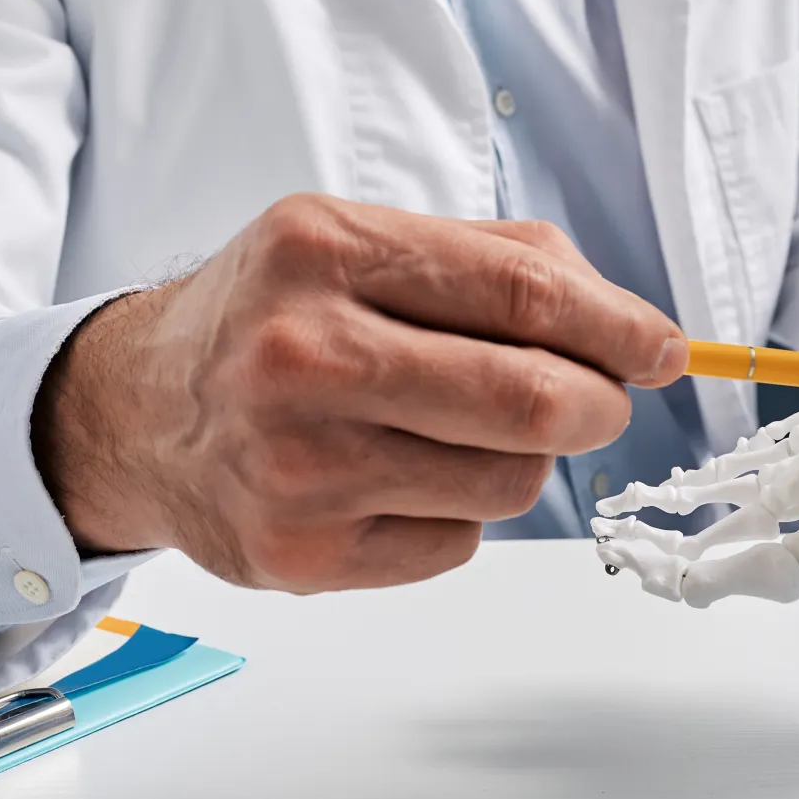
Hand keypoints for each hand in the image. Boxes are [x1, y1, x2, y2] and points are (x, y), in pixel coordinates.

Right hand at [32, 193, 685, 591]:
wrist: (136, 413)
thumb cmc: (267, 319)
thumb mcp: (354, 243)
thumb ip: (491, 261)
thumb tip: (624, 323)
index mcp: (325, 250)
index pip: (522, 291)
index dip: (618, 326)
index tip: (661, 348)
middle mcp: (303, 356)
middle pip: (530, 400)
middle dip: (599, 405)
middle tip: (602, 402)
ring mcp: (298, 466)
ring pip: (508, 482)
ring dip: (521, 459)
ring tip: (462, 431)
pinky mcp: (300, 555)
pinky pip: (457, 542)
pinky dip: (458, 511)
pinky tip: (398, 477)